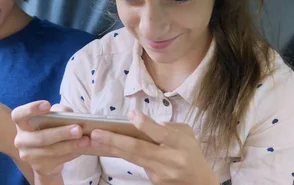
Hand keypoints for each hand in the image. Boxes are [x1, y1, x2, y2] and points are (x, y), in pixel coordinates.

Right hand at [11, 101, 89, 176]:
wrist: (45, 155)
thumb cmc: (49, 128)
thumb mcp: (52, 117)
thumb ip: (59, 111)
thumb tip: (68, 114)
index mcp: (21, 123)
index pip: (19, 115)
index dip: (32, 109)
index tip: (47, 105)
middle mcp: (21, 140)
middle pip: (40, 137)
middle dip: (61, 133)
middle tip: (78, 129)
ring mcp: (29, 156)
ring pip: (51, 151)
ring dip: (71, 145)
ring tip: (86, 140)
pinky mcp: (39, 167)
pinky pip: (58, 160)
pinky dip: (72, 153)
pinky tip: (82, 148)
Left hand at [88, 110, 218, 184]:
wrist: (199, 182)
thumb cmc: (190, 152)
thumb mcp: (186, 134)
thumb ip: (168, 126)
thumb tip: (143, 121)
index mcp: (181, 144)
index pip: (161, 134)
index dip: (145, 125)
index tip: (131, 115)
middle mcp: (170, 159)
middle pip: (139, 149)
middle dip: (115, 140)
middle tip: (96, 133)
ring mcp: (160, 172)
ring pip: (132, 158)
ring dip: (111, 148)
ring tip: (94, 139)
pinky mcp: (154, 181)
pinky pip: (135, 164)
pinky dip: (120, 155)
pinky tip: (106, 147)